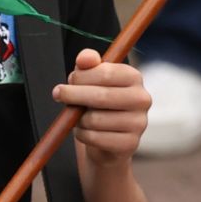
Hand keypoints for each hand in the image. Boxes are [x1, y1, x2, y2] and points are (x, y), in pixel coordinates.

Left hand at [52, 48, 150, 165]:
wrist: (106, 138)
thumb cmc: (96, 102)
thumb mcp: (90, 78)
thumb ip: (87, 63)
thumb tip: (85, 58)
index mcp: (134, 77)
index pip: (105, 73)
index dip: (81, 77)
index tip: (69, 80)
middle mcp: (142, 99)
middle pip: (101, 96)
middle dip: (73, 95)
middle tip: (58, 94)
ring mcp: (139, 123)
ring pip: (95, 119)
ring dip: (77, 119)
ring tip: (78, 117)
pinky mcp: (130, 144)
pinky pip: (95, 138)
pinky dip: (82, 134)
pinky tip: (84, 131)